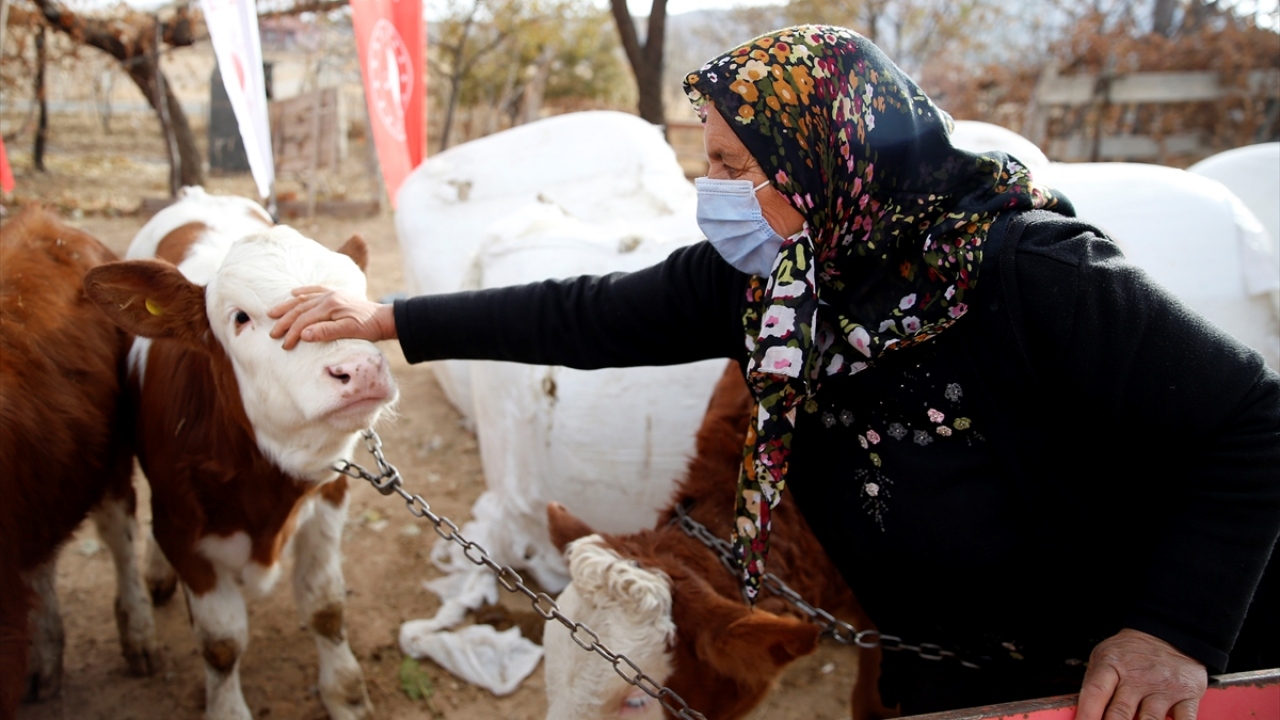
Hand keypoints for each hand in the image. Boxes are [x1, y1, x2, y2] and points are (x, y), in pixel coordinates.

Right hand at [268, 286, 395, 348]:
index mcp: (331, 306)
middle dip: (284, 322)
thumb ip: (326, 331)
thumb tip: (304, 334)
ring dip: (287, 307)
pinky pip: (315, 290)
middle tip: (273, 334)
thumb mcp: (349, 332)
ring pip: (303, 299)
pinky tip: (293, 293)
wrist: (384, 318)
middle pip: (300, 309)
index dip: (292, 333)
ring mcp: (332, 294)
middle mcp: (329, 297)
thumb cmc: (368, 328)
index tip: (285, 345)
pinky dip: (303, 292)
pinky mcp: (336, 294)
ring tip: (272, 313)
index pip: (305, 320)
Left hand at [1076, 628, 1206, 719]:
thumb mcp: (1105, 657)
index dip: (1087, 714)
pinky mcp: (1187, 696)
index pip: (1095, 693)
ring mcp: (1163, 688)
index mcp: (1112, 665)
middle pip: (1120, 712)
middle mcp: (1137, 678)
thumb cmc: (1132, 653)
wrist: (1171, 634)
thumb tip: (1083, 714)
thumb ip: (1094, 686)